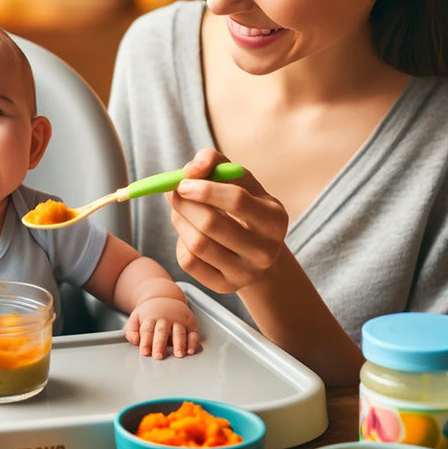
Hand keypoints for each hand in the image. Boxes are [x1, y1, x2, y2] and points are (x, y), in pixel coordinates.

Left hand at [125, 297, 199, 359]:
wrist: (165, 297)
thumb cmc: (150, 312)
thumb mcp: (136, 317)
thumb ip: (131, 330)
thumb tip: (135, 340)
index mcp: (151, 318)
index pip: (147, 330)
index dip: (146, 342)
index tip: (145, 352)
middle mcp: (166, 319)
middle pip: (162, 331)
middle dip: (160, 344)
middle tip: (158, 356)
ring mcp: (179, 321)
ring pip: (179, 332)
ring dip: (179, 344)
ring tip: (178, 354)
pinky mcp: (190, 324)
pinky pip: (193, 333)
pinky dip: (193, 342)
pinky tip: (190, 350)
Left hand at [168, 149, 288, 293]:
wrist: (253, 248)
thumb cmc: (242, 204)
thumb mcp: (237, 179)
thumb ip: (214, 162)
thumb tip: (189, 170)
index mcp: (275, 219)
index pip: (237, 200)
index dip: (204, 189)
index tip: (182, 182)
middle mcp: (266, 251)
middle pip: (211, 224)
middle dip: (184, 204)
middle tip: (172, 192)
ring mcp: (246, 273)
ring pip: (197, 244)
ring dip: (180, 221)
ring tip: (180, 211)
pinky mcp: (225, 287)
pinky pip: (189, 262)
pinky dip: (181, 242)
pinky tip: (188, 234)